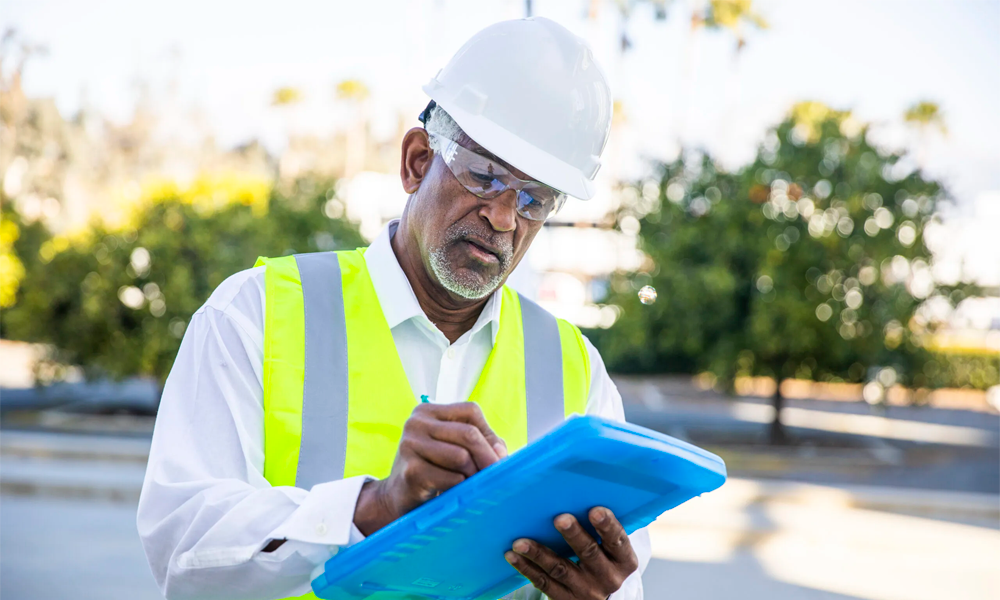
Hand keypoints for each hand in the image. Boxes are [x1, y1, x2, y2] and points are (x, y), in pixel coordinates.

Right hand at [353, 402, 506, 535]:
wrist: (398, 498)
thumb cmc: (434, 470)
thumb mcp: (455, 449)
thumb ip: (481, 443)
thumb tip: (500, 452)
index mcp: (428, 411)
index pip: (470, 411)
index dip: (488, 434)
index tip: (497, 456)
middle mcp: (416, 423)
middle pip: (468, 434)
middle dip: (488, 457)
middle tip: (496, 475)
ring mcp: (410, 445)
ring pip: (461, 456)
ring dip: (472, 475)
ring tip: (468, 484)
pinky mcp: (410, 471)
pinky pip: (451, 478)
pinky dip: (459, 488)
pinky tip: (451, 491)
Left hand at [504, 507, 637, 599]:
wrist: (599, 597)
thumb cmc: (603, 558)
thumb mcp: (611, 547)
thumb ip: (601, 524)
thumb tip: (575, 485)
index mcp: (624, 560)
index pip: (618, 540)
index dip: (607, 526)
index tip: (595, 510)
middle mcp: (608, 577)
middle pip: (588, 553)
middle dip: (574, 535)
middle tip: (560, 519)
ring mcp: (586, 591)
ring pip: (560, 569)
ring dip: (539, 553)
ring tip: (520, 542)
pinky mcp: (565, 599)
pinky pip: (544, 583)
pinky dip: (527, 568)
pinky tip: (513, 556)